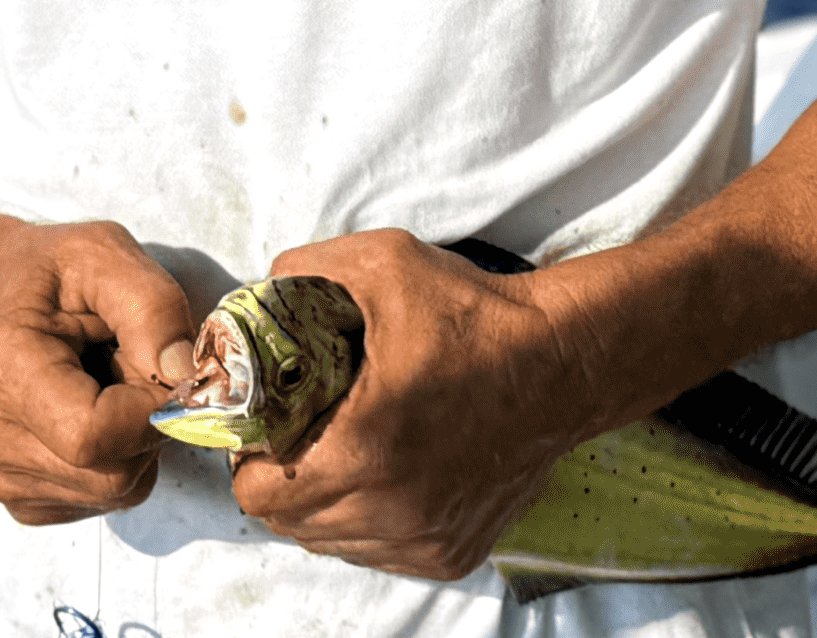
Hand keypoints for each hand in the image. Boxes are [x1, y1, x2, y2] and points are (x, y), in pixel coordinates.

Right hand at [0, 220, 199, 524]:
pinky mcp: (18, 499)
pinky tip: (87, 414)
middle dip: (145, 423)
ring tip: (104, 386)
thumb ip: (152, 306)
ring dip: (133, 443)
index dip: (147, 406)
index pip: (94, 435)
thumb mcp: (102, 253)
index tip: (150, 362)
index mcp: (0, 368)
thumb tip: (185, 375)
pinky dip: (114, 462)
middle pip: (111, 472)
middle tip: (128, 368)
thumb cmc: (42, 275)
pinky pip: (99, 501)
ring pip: (114, 491)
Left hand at [228, 230, 598, 579]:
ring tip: (345, 452)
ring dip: (324, 505)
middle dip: (282, 479)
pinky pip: (381, 553)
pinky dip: (370, 522)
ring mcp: (426, 537)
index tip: (269, 426)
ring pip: (333, 543)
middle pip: (290, 522)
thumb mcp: (380, 264)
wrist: (565, 361)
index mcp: (364, 448)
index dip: (251, 457)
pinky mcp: (453, 551)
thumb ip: (300, 273)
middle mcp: (393, 508)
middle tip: (301, 435)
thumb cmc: (475, 315)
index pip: (259, 492)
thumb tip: (255, 299)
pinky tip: (387, 474)